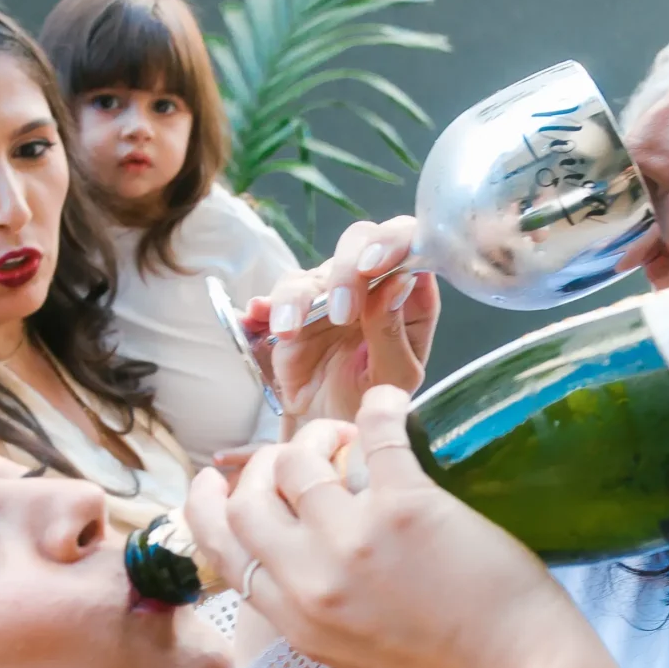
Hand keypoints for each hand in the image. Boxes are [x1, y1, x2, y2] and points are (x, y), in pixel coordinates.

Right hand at [183, 386, 619, 667]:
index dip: (208, 509)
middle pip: (248, 500)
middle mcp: (311, 580)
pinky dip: (379, 409)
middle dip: (261, 465)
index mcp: (297, 622)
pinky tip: (390, 402)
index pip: (225, 552)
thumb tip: (308, 546)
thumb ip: (319, 604)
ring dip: (318, 436)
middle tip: (291, 453)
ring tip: (347, 437)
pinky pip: (374, 434)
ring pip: (298, 460)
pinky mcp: (406, 506)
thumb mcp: (354, 651)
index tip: (212, 482)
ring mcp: (353, 540)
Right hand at [247, 217, 438, 427]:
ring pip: (316, 270)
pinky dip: (270, 305)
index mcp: (409, 293)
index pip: (410, 244)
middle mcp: (371, 282)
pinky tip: (258, 317)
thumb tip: (400, 280)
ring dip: (302, 297)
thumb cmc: (370, 400)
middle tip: (341, 312)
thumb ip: (395, 332)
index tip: (376, 265)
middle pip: (360, 241)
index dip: (394, 243)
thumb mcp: (394, 378)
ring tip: (292, 331)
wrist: (327, 427)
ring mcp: (331, 291)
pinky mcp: (295, 308)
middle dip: (347, 269)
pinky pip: (280, 295)